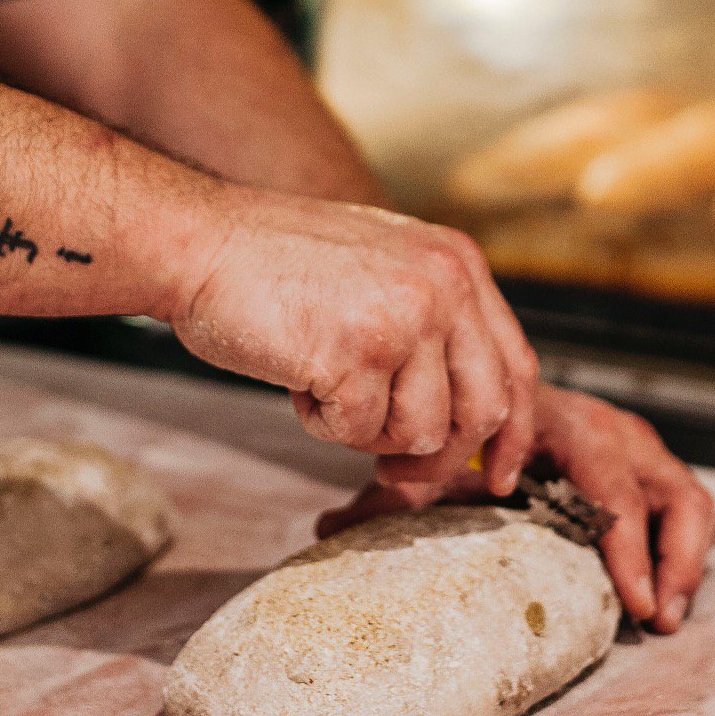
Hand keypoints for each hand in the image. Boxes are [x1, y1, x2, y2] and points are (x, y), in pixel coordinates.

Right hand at [162, 186, 538, 492]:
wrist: (197, 241)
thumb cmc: (276, 266)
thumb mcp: (383, 273)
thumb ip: (434, 332)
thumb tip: (465, 429)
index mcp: (459, 264)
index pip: (517, 366)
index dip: (512, 432)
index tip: (499, 474)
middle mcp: (444, 284)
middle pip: (484, 410)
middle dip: (441, 456)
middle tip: (396, 468)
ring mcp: (404, 316)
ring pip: (422, 431)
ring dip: (367, 431)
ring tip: (324, 383)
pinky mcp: (356, 352)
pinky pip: (359, 431)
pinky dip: (322, 423)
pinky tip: (296, 378)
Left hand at [316, 385, 714, 632]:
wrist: (485, 388)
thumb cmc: (463, 435)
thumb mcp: (432, 465)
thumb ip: (387, 495)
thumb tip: (325, 530)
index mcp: (559, 422)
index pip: (612, 482)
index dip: (626, 544)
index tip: (630, 601)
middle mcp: (609, 429)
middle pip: (672, 492)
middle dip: (672, 561)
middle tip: (655, 617)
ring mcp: (634, 448)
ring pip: (689, 499)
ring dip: (685, 560)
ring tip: (664, 616)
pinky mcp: (648, 468)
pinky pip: (687, 507)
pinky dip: (683, 551)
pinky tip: (660, 598)